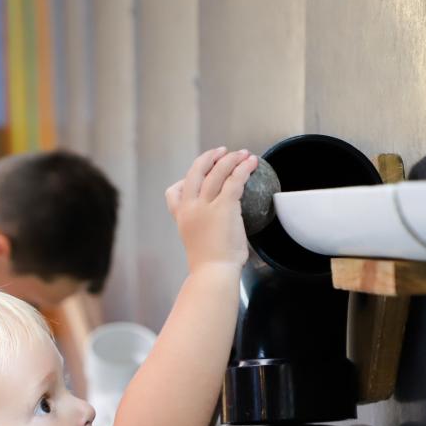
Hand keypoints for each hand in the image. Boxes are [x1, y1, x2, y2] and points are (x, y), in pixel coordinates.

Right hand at [165, 147, 257, 272]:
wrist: (213, 272)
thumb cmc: (209, 264)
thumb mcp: (197, 242)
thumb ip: (203, 227)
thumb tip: (219, 223)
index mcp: (181, 217)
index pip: (173, 192)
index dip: (184, 180)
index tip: (197, 178)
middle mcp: (190, 207)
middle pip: (195, 172)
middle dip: (208, 158)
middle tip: (221, 152)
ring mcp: (206, 206)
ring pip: (217, 172)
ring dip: (230, 159)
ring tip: (242, 153)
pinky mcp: (224, 206)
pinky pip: (234, 180)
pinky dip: (243, 168)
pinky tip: (251, 162)